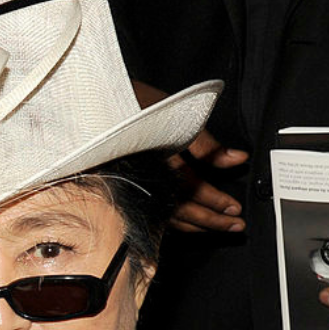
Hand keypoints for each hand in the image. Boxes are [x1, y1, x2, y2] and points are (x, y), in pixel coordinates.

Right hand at [129, 80, 247, 231]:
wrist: (93, 102)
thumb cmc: (132, 103)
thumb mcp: (176, 115)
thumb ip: (205, 143)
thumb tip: (235, 159)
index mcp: (157, 159)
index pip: (191, 188)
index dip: (215, 200)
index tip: (233, 207)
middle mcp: (144, 177)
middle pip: (180, 209)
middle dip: (210, 220)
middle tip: (233, 224)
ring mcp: (133, 185)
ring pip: (165, 215)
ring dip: (193, 224)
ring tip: (214, 226)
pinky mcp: (126, 187)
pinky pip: (152, 211)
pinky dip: (171, 220)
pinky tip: (184, 222)